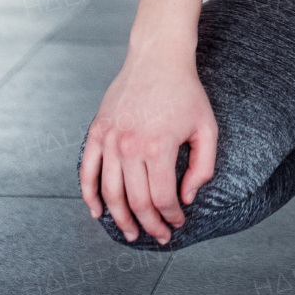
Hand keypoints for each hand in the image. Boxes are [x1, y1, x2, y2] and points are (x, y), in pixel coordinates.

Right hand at [79, 53, 217, 244]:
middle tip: (158, 236)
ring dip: (120, 219)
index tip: (177, 223)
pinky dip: (89, 195)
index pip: (162, 198)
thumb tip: (186, 198)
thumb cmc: (185, 92)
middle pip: (136, 202)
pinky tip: (98, 212)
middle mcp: (130, 147)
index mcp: (159, 147)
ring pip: (110, 193)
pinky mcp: (96, 132)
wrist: (157, 58)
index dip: (170, 217)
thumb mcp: (206, 128)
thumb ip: (202, 167)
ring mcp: (109, 140)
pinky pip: (87, 172)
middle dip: (149, 225)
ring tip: (131, 233)